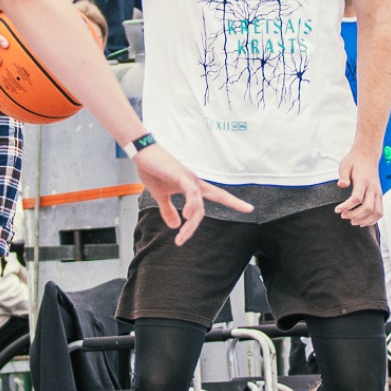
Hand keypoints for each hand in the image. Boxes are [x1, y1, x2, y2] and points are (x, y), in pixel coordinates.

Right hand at [134, 142, 251, 243]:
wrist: (141, 153)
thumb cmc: (151, 170)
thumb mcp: (160, 195)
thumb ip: (168, 210)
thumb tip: (175, 226)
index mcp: (192, 186)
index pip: (217, 195)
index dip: (233, 201)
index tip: (249, 207)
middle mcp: (194, 182)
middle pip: (219, 195)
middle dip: (235, 202)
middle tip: (249, 209)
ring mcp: (188, 178)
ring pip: (199, 204)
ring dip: (192, 223)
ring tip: (181, 237)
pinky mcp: (179, 175)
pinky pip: (191, 193)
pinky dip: (191, 206)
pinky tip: (186, 217)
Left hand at [334, 146, 383, 226]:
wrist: (367, 155)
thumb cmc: (354, 161)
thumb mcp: (345, 164)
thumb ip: (343, 175)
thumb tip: (341, 185)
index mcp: (363, 181)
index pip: (357, 198)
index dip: (347, 206)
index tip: (337, 210)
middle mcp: (372, 188)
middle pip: (368, 208)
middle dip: (355, 215)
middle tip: (343, 216)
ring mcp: (377, 192)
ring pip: (376, 212)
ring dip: (365, 220)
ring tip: (352, 222)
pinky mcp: (379, 195)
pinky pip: (380, 211)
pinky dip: (373, 219)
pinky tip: (362, 222)